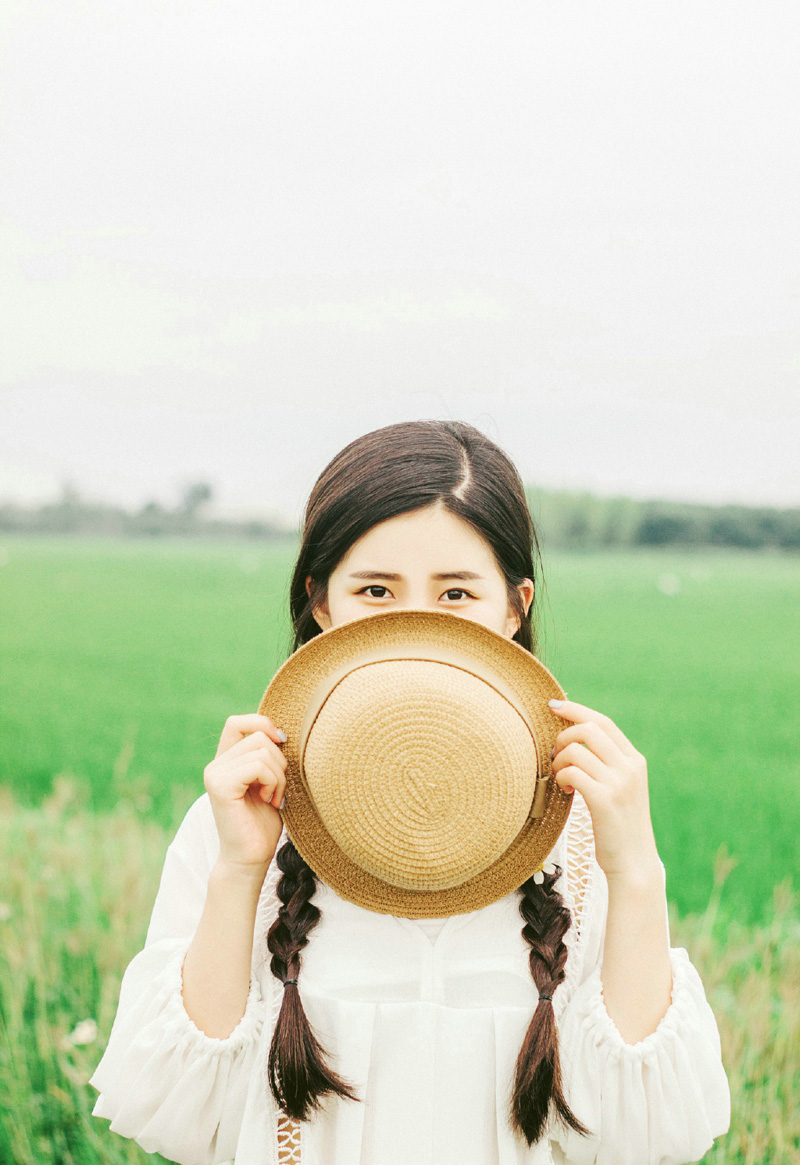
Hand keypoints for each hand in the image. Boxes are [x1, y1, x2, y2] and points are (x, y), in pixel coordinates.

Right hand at [203, 714, 288, 875]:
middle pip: (259, 736)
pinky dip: (273, 782)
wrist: (251, 858)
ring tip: (274, 798)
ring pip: (262, 750)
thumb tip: (282, 731)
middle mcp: (216, 765)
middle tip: (278, 790)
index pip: (237, 722)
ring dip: (279, 776)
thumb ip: (268, 757)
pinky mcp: (220, 786)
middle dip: (280, 761)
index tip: (282, 742)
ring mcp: (215, 774)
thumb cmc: (263, 823)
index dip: (262, 723)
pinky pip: (258, 766)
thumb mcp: (269, 782)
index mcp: (226, 761)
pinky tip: (269, 801)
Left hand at [549, 699, 660, 882]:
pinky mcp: (605, 800)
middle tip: (555, 755)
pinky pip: (572, 772)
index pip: (603, 722)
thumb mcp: (621, 788)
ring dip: (559, 761)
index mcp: (635, 760)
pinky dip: (561, 777)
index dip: (576, 710)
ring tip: (561, 778)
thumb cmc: (618, 826)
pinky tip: (566, 791)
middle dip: (563, 735)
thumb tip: (574, 740)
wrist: (633, 863)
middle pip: (588, 729)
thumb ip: (607, 764)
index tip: (554, 706)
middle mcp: (630, 767)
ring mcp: (619, 783)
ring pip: (576, 750)